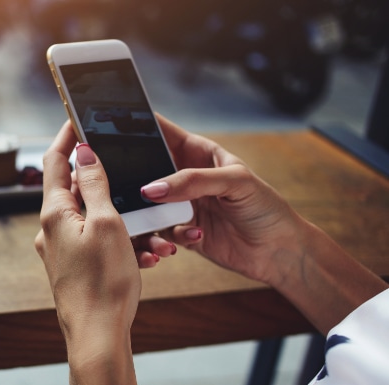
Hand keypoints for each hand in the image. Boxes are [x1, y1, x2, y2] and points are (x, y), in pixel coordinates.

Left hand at [35, 121, 146, 384]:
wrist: (98, 337)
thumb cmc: (104, 283)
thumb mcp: (107, 224)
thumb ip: (94, 184)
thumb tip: (83, 152)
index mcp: (55, 213)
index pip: (54, 161)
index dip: (66, 136)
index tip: (78, 118)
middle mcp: (51, 229)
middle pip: (72, 187)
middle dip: (101, 177)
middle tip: (123, 166)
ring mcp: (60, 249)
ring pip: (90, 216)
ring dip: (117, 214)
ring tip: (146, 226)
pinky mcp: (72, 266)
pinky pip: (95, 240)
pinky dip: (117, 238)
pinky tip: (141, 251)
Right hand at [138, 114, 304, 284]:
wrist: (277, 252)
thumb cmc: (265, 208)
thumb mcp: (235, 182)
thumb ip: (192, 181)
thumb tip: (151, 189)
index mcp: (197, 152)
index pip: (161, 131)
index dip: (138, 126)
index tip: (112, 127)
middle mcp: (184, 177)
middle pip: (145, 169)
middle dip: (133, 176)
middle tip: (123, 183)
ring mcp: (179, 204)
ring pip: (145, 204)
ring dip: (148, 215)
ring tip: (164, 222)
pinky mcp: (178, 231)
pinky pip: (157, 232)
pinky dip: (167, 237)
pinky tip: (195, 237)